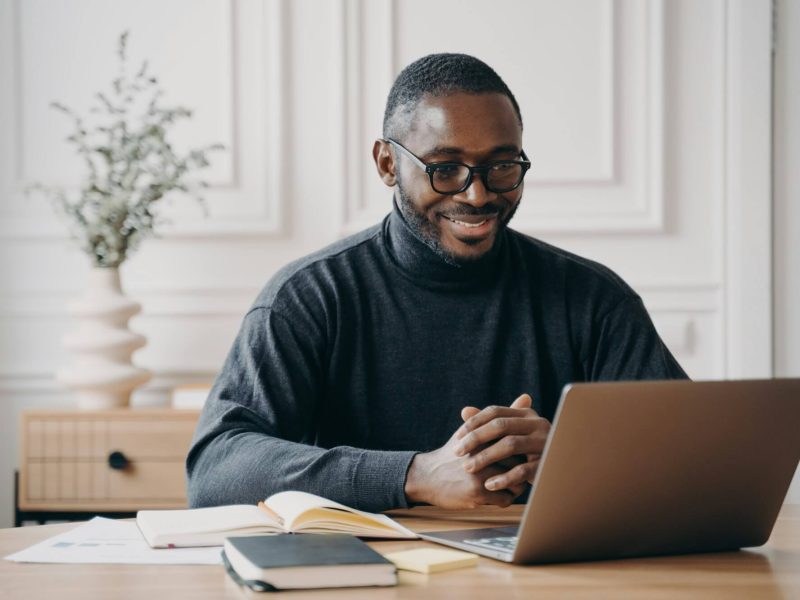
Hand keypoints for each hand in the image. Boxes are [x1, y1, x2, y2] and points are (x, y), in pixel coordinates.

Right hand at [404, 426, 526, 508]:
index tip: (519, 456)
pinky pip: (505, 499)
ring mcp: (480, 473)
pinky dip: (504, 499)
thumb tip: (527, 397)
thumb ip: (501, 416)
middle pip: (519, 463)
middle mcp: (482, 452)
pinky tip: (495, 494)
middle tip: (516, 472)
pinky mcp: (477, 493)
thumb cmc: (455, 452)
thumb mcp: (472, 430)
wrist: (428, 476)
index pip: (517, 443)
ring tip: (506, 483)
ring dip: (515, 486)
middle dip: (521, 469)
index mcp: (483, 436)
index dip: (521, 452)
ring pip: (516, 483)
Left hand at [454, 394, 550, 491]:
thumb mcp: (509, 435)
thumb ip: (489, 423)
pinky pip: (523, 470)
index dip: (474, 423)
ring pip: (510, 445)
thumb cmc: (527, 452)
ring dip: (485, 457)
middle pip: (500, 426)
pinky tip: (488, 485)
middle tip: (457, 452)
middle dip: (476, 439)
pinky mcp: (547, 464)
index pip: (495, 412)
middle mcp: (538, 424)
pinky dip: (504, 477)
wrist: (558, 471)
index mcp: (527, 414)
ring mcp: (544, 443)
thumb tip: (464, 410)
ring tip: (467, 468)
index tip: (457, 437)